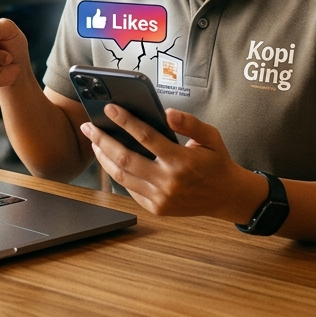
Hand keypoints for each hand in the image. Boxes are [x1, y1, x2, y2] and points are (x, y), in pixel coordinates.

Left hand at [82, 106, 260, 218]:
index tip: (109, 108)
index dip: (125, 121)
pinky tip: (109, 159)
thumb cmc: (216, 162)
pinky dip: (117, 173)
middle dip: (103, 140)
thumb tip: (167, 112)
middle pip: (125, 158)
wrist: (227, 196)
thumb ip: (189, 122)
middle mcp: (168, 181)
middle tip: (89, 126)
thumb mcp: (210, 136)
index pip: (146, 137)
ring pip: (122, 176)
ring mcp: (161, 198)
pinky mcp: (156, 208)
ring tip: (94, 141)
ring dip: (104, 157)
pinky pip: (130, 189)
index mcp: (181, 161)